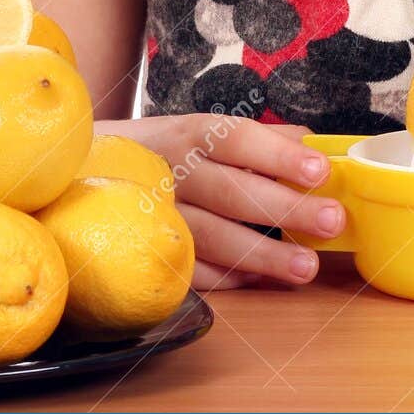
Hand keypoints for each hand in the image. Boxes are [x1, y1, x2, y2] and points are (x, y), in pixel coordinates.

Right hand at [93, 115, 343, 289]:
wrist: (82, 174)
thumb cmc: (163, 152)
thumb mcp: (204, 131)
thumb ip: (260, 139)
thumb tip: (312, 144)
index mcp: (191, 134)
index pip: (238, 139)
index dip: (278, 155)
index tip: (319, 171)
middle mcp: (173, 172)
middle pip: (231, 191)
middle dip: (284, 208)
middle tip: (331, 220)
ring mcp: (156, 216)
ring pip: (212, 237)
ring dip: (263, 254)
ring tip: (305, 267)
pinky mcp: (145, 255)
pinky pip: (190, 270)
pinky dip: (227, 278)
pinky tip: (261, 281)